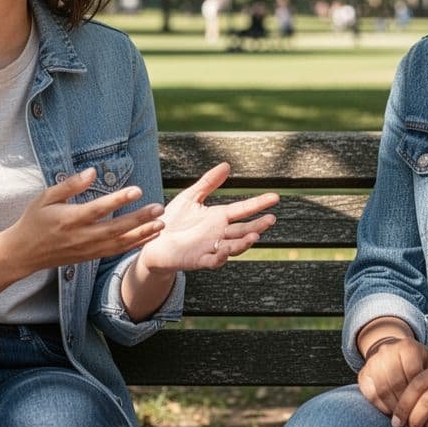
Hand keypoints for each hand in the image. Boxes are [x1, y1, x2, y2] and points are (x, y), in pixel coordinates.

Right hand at [8, 167, 165, 272]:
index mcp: (69, 219)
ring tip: (161, 224)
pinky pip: (115, 251)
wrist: (23, 253)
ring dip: (142, 234)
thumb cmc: (34, 220)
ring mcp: (86, 249)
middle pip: (115, 228)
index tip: (137, 190)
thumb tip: (92, 171)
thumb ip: (69, 185)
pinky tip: (148, 237)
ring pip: (119, 243)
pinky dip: (133, 245)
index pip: (98, 209)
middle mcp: (80, 236)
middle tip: (159, 209)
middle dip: (139, 219)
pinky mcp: (90, 256)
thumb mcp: (45, 197)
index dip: (118, 200)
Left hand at [137, 162, 277, 271]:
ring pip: (232, 247)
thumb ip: (208, 183)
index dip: (259, 204)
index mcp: (219, 217)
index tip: (275, 197)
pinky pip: (212, 261)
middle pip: (243, 230)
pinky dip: (220, 257)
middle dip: (258, 225)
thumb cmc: (172, 220)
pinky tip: (225, 249)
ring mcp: (210, 248)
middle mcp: (218, 233)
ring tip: (255, 236)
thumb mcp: (190, 197)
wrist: (152, 241)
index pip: (243, 209)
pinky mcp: (197, 260)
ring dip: (244, 243)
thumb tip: (227, 165)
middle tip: (271, 219)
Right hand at [357, 336, 427, 417]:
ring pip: (382, 390)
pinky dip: (381, 407)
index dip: (419, 396)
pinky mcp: (363, 373)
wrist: (392, 351)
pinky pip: (371, 394)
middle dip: (406, 406)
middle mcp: (387, 350)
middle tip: (414, 422)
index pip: (414, 376)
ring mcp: (373, 361)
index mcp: (408, 346)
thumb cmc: (418, 362)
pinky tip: (391, 413)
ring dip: (394, 409)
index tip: (425, 412)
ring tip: (404, 421)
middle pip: (396, 384)